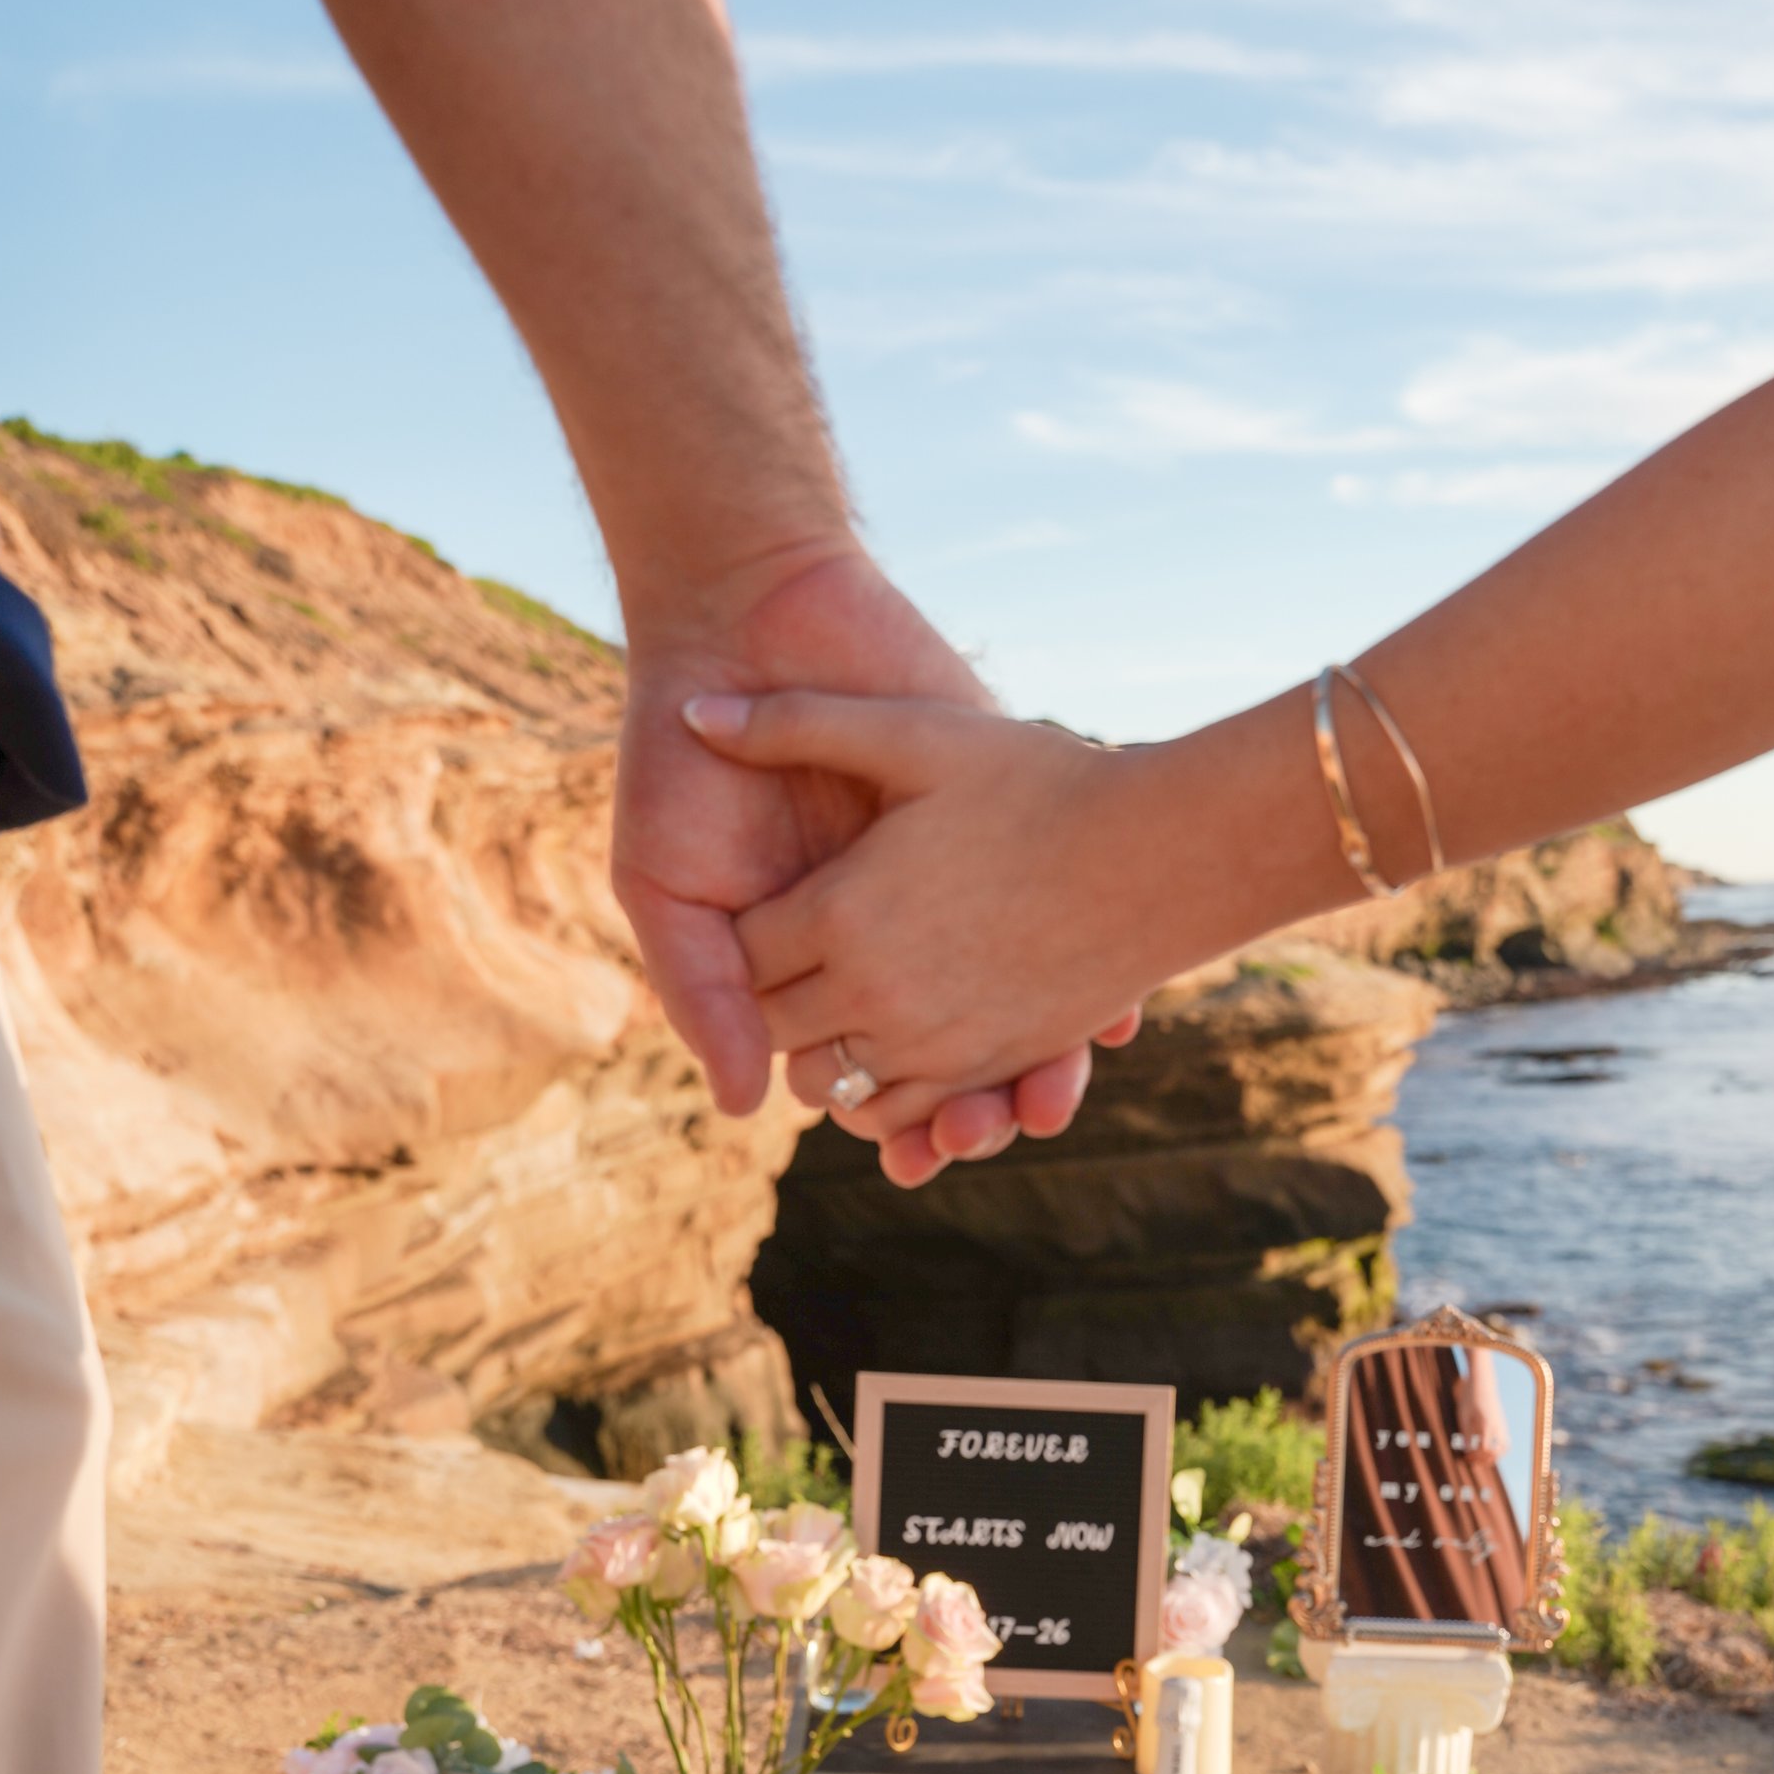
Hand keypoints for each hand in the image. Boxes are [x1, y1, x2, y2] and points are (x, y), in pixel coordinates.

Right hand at [616, 544, 1130, 1180]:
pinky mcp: (999, 820)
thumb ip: (705, 992)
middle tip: (987, 1132)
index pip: (867, 1073)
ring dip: (1036, 1066)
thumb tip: (748, 1108)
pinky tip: (1104, 1015)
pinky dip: (1090, 974)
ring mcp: (953, 881)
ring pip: (1015, 1008)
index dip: (895, 1123)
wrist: (743, 616)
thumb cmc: (683, 758)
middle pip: (950, 1058)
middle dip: (974, 1111)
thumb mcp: (668, 883)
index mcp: (817, 967)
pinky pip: (1065, 908)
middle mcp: (893, 937)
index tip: (916, 1156)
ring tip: (1046, 1099)